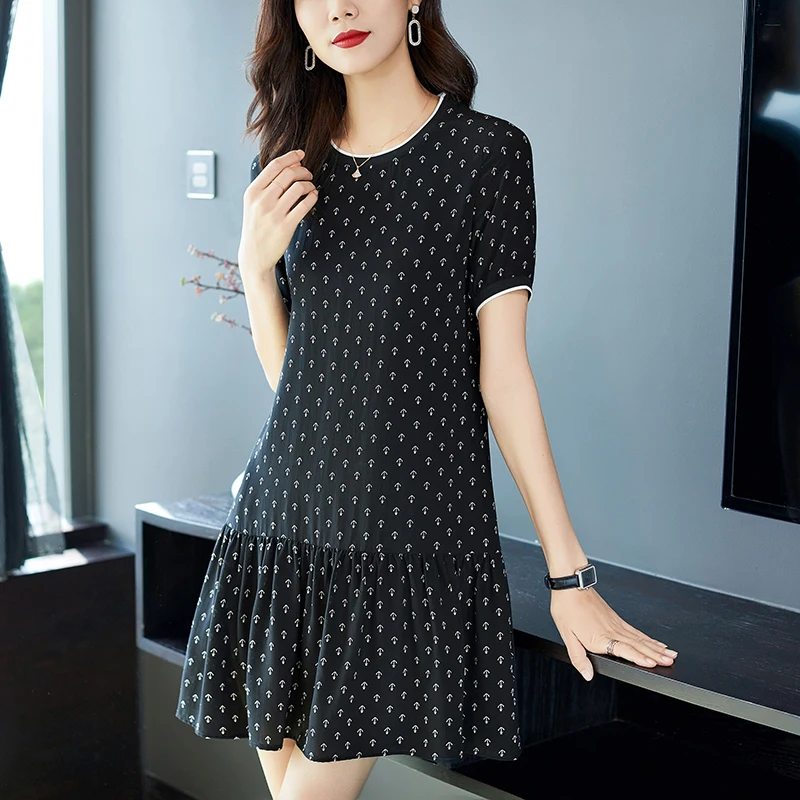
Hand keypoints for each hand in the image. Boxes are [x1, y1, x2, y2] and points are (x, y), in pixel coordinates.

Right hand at [238, 148, 318, 279]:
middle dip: (302, 170)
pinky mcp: (286, 225)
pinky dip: (312, 197)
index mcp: (252, 192)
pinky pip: (305, 204)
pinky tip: (313, 196)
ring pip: (298, 187)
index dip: (290, 157)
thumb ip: (266, 185)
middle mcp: (262, 201)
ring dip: (309, 184)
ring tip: (311, 187)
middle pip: (288, 174)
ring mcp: (274, 213)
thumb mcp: (253, 203)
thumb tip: (289, 164)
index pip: (274, 166)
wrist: (255, 254)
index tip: (301, 154)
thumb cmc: (257, 226)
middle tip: (308, 174)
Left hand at [549, 587, 677, 680]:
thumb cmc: (567, 608)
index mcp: (600, 637)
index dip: (638, 657)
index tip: (653, 663)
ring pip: (640, 638)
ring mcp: (616, 624)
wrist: (571, 585)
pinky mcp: (617, 619)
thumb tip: (587, 674)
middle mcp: (612, 631)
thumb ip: (578, 658)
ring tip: (671, 655)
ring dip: (656, 647)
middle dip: (655, 655)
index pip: (624, 649)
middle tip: (671, 661)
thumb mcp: (567, 635)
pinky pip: (636, 631)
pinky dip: (648, 638)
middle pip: (638, 645)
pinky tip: (656, 642)